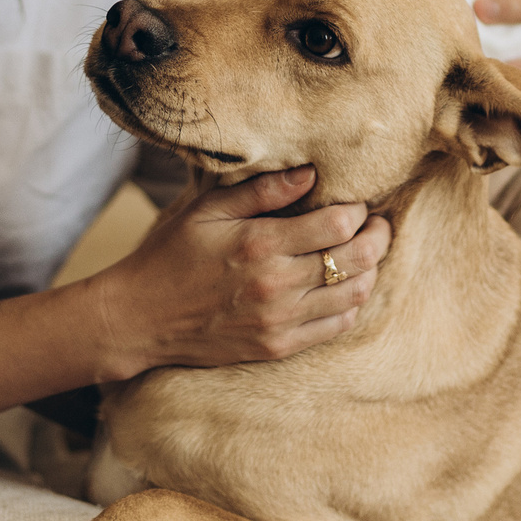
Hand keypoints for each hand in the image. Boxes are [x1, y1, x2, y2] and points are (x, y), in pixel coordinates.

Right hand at [83, 166, 388, 378]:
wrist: (141, 317)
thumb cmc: (171, 254)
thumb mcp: (208, 210)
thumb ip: (263, 191)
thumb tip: (311, 173)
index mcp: (261, 244)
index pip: (339, 225)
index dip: (358, 211)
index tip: (357, 203)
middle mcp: (277, 285)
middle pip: (357, 260)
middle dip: (377, 237)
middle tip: (379, 224)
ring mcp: (280, 321)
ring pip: (354, 295)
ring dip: (369, 271)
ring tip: (365, 253)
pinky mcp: (278, 347)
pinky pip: (336, 327)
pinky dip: (351, 304)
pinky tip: (344, 287)